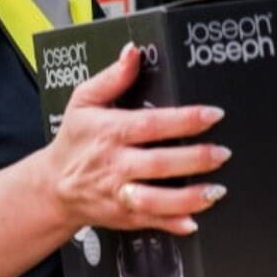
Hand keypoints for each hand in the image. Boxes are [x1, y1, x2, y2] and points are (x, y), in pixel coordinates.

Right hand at [39, 43, 230, 235]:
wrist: (53, 187)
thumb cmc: (74, 141)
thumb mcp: (83, 101)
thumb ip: (112, 76)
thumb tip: (133, 52)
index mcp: (110, 132)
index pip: (151, 124)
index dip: (184, 120)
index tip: (211, 115)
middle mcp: (116, 164)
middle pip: (159, 163)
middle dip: (195, 159)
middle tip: (222, 152)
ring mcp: (120, 194)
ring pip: (157, 199)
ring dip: (189, 197)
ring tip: (216, 190)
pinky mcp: (124, 216)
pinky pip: (152, 222)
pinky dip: (173, 224)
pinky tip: (194, 220)